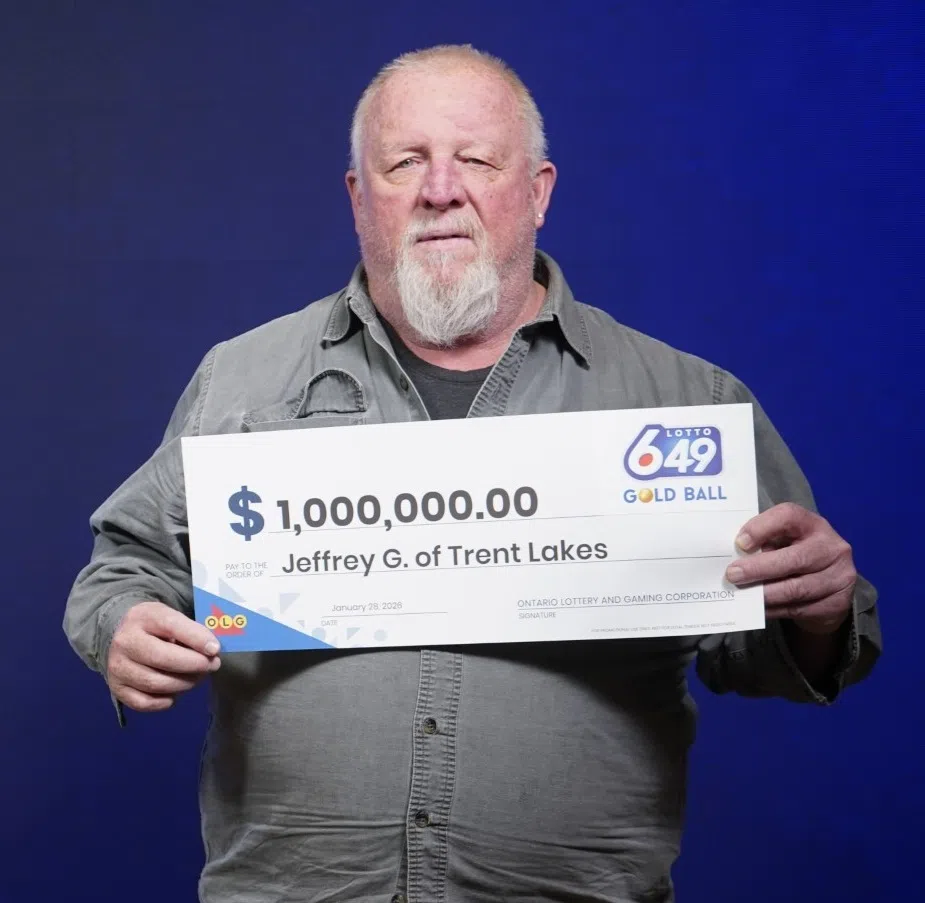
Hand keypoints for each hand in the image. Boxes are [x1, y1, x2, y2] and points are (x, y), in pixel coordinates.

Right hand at [107, 601, 220, 711]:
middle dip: (194, 665)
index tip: (215, 649)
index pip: (172, 626)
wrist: (121, 635)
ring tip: (197, 677)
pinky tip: (175, 693)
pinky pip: (144, 703)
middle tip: (212, 665)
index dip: (196, 639)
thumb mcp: (171, 617)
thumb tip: (212, 650)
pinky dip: (164, 702)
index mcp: (143, 617)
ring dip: (184, 684)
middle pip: (163, 658)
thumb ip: (192, 631)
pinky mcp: (116, 688)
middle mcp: (125, 641)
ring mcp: (118, 666)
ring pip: (156, 683)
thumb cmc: (155, 627)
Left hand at [725, 502, 855, 634]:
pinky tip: (757, 608)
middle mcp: (832, 547)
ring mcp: (839, 576)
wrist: (829, 590)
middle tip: (733, 575)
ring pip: (796, 588)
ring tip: (743, 594)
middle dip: (759, 568)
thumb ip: (764, 544)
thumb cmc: (794, 556)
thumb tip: (733, 556)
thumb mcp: (783, 543)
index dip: (762, 527)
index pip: (789, 516)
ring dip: (765, 593)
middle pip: (794, 558)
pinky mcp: (838, 603)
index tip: (740, 543)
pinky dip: (774, 609)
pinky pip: (799, 608)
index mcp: (812, 524)